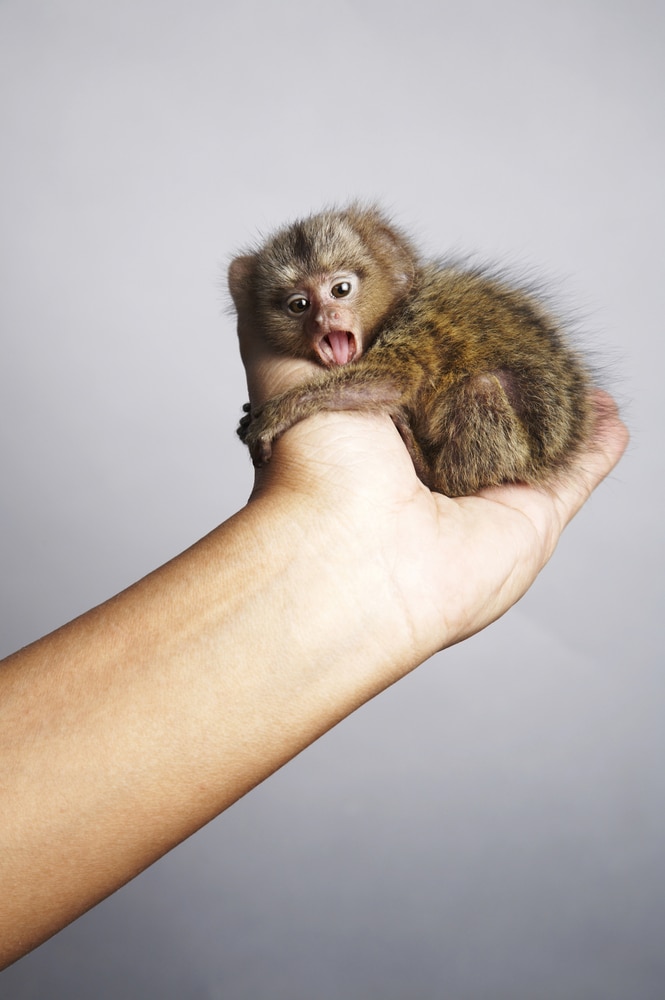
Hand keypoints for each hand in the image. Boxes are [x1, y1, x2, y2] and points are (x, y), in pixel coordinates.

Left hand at [238, 307, 628, 666]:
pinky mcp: (530, 516)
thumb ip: (271, 322)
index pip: (416, 369)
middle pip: (478, 401)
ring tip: (580, 371)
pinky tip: (613, 415)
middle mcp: (429, 459)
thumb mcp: (283, 373)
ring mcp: (482, 489)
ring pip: (533, 436)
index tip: (454, 298)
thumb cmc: (311, 468)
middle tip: (527, 329)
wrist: (349, 559)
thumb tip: (243, 264)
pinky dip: (599, 445)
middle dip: (503, 369)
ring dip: (559, 404)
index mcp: (377, 425)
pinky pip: (576, 472)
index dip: (437, 335)